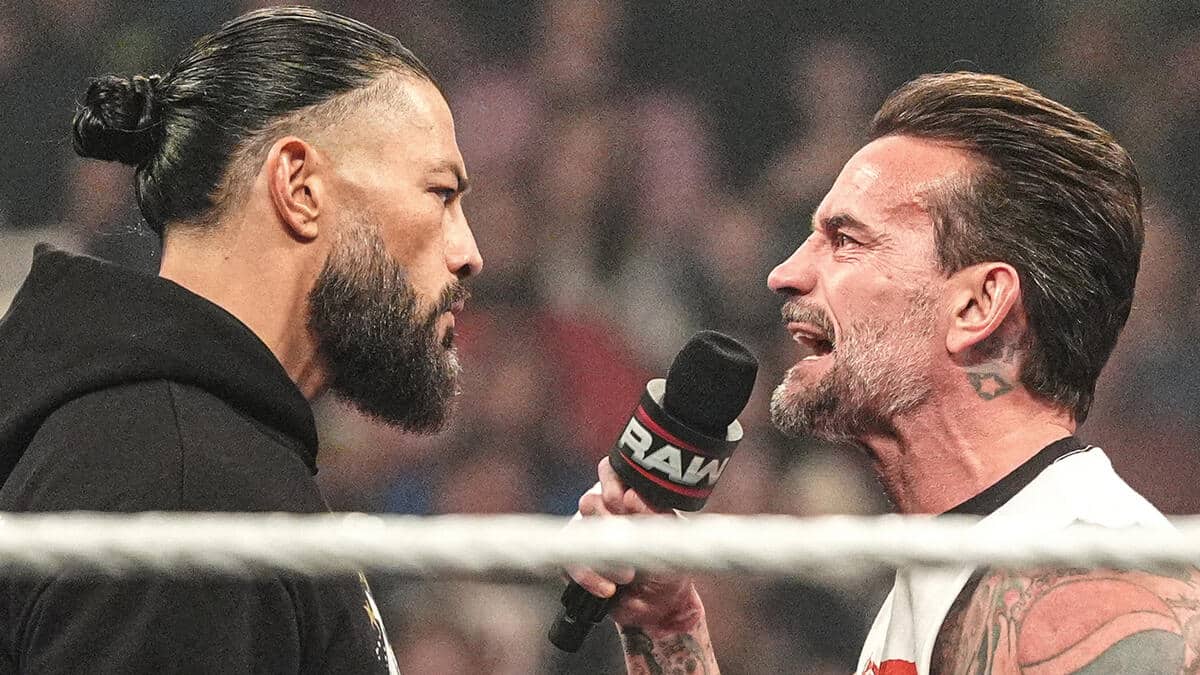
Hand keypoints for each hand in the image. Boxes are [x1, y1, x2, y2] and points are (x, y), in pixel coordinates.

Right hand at [568, 457, 705, 633]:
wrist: (660, 606)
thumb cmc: (669, 567)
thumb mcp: (669, 540)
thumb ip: (652, 515)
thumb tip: (631, 495)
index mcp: (628, 498)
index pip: (609, 472)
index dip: (611, 482)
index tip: (622, 500)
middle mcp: (605, 513)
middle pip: (590, 501)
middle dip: (609, 523)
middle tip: (630, 541)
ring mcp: (588, 538)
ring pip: (578, 530)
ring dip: (604, 555)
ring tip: (627, 575)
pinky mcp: (576, 564)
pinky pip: (569, 564)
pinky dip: (589, 578)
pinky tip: (608, 589)